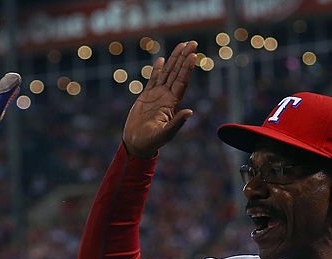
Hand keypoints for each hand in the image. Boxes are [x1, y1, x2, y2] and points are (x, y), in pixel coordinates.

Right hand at [123, 41, 197, 157]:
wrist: (137, 144)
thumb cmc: (152, 142)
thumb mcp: (165, 134)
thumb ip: (177, 123)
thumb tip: (190, 112)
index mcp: (172, 104)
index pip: (182, 82)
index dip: (187, 68)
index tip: (193, 55)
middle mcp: (166, 97)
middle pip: (177, 73)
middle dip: (184, 58)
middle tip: (193, 42)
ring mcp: (156, 96)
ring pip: (167, 73)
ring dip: (174, 59)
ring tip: (182, 45)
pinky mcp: (146, 97)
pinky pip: (153, 80)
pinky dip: (157, 70)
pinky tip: (162, 61)